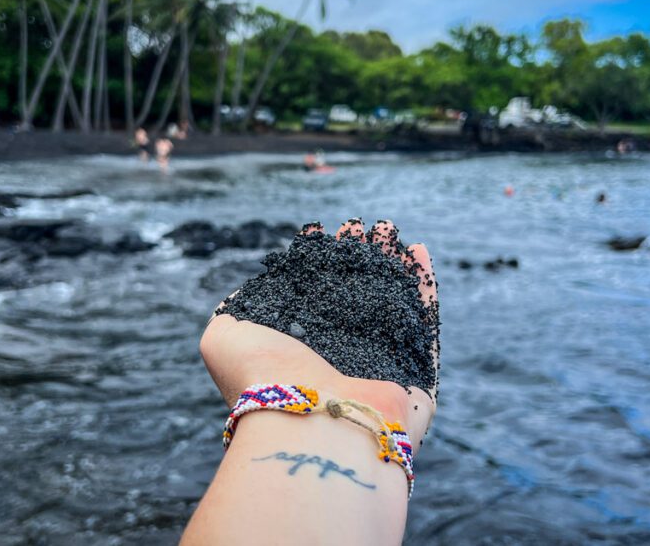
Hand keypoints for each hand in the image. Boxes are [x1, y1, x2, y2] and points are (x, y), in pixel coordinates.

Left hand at [200, 219, 438, 447]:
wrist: (312, 424)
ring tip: (388, 228)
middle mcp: (339, 364)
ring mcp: (380, 371)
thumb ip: (230, 312)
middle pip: (354, 299)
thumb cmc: (264, 379)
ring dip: (391, 265)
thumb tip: (250, 291)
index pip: (313, 300)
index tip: (322, 231)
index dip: (318, 264)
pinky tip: (417, 250)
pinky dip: (424, 288)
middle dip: (358, 259)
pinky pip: (426, 327)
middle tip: (360, 226)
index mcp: (299, 357)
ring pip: (391, 307)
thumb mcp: (223, 340)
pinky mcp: (417, 380)